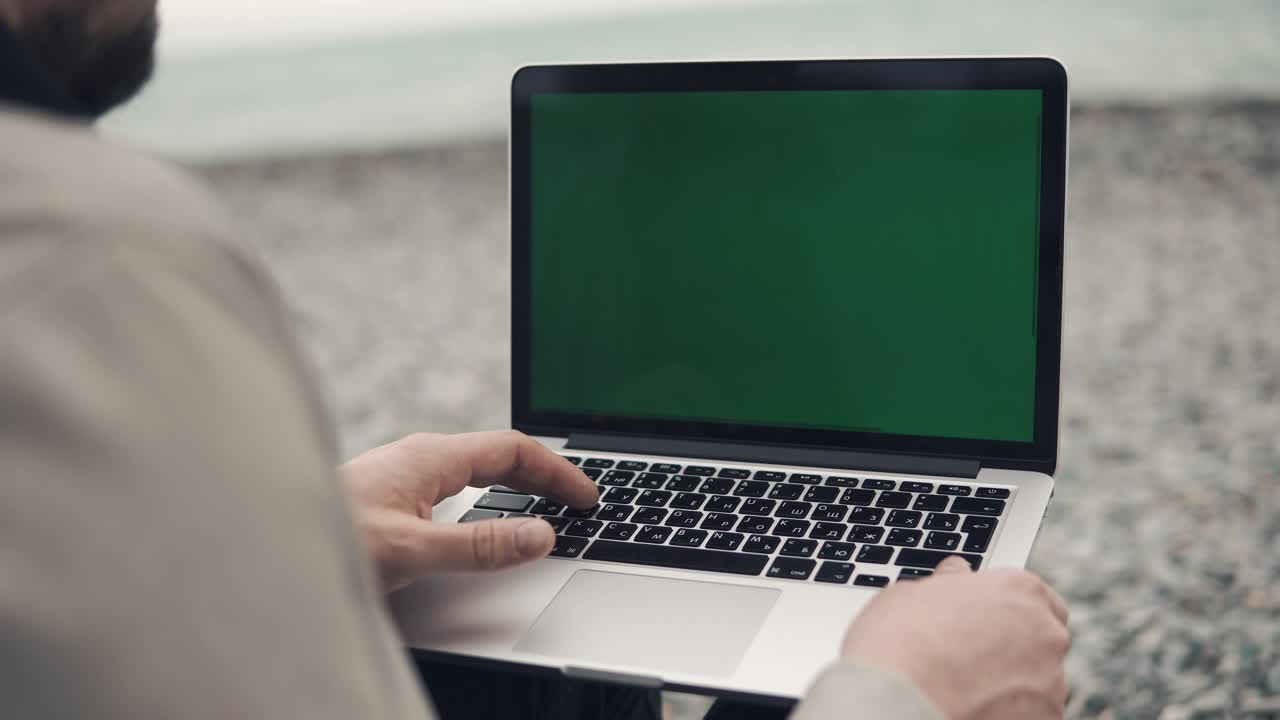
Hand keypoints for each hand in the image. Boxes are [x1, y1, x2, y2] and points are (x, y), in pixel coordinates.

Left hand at [341, 431, 597, 590]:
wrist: (257, 543)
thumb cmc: (320, 539)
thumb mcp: (411, 550)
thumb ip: (478, 546)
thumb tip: (540, 535)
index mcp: (429, 457)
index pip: (513, 449)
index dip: (558, 471)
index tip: (587, 498)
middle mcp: (417, 458)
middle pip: (498, 455)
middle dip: (544, 475)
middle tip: (577, 503)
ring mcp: (401, 474)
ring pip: (475, 469)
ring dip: (515, 484)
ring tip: (543, 506)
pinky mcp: (388, 495)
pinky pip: (454, 485)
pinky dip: (487, 497)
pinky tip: (483, 517)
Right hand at [841, 558, 1069, 719]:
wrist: (897, 704)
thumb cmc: (900, 644)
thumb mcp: (912, 594)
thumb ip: (948, 583)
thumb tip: (954, 575)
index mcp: (1020, 590)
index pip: (1037, 598)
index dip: (1011, 611)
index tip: (989, 621)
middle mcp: (1046, 633)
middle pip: (1041, 640)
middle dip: (1015, 648)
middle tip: (973, 658)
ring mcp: (1051, 682)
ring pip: (1038, 682)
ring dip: (1012, 685)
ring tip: (967, 691)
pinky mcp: (1046, 719)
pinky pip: (1031, 714)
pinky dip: (1009, 713)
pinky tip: (974, 710)